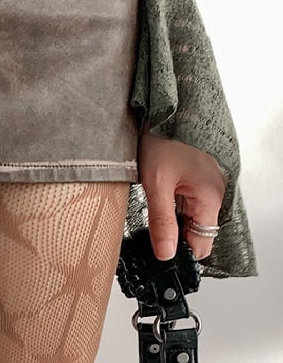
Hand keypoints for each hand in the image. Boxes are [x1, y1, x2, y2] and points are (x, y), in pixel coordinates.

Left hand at [137, 121, 226, 262]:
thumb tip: (166, 254)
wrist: (162, 108)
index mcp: (209, 196)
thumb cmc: (163, 137)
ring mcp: (205, 186)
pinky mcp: (196, 180)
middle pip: (196, 233)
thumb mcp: (156, 184)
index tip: (159, 253)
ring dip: (171, 221)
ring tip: (154, 208)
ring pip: (189, 220)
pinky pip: (186, 204)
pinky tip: (158, 199)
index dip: (181, 252)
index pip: (202, 243)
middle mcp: (213, 192)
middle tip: (150, 231)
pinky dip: (172, 208)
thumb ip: (162, 222)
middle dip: (174, 237)